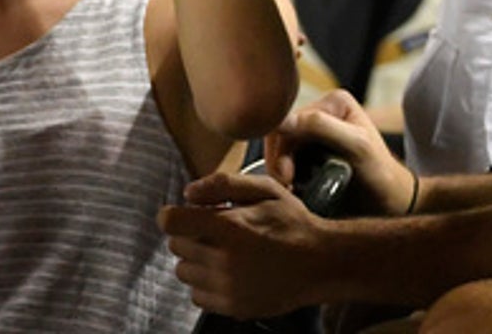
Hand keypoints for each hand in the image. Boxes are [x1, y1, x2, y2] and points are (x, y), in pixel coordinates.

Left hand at [157, 173, 326, 318]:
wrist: (321, 263)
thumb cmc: (292, 222)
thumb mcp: (264, 189)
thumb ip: (223, 184)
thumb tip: (187, 194)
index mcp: (229, 226)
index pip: (170, 222)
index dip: (174, 215)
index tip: (187, 215)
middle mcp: (225, 260)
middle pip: (175, 246)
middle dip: (189, 235)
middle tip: (215, 233)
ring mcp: (228, 287)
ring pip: (183, 271)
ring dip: (196, 260)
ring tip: (222, 253)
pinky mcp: (233, 307)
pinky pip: (197, 296)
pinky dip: (205, 285)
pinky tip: (227, 274)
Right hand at [264, 90, 414, 216]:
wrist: (392, 204)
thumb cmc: (382, 176)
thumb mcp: (356, 147)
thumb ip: (320, 127)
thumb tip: (281, 118)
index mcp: (333, 102)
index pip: (288, 119)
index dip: (281, 148)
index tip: (287, 177)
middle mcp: (322, 112)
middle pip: (281, 134)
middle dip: (280, 162)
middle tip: (288, 187)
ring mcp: (316, 133)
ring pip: (281, 149)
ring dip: (281, 171)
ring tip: (293, 190)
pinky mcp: (312, 153)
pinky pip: (287, 161)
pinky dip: (286, 176)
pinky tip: (296, 189)